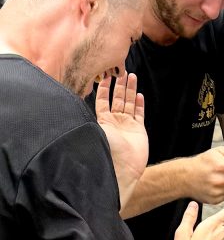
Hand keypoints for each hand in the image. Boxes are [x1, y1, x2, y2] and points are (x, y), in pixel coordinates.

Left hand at [96, 73, 147, 203]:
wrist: (121, 168)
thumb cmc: (104, 150)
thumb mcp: (91, 130)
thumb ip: (84, 117)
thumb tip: (67, 105)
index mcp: (103, 121)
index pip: (102, 101)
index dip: (104, 89)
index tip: (105, 77)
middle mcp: (115, 122)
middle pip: (117, 99)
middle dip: (120, 85)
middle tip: (122, 71)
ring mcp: (128, 126)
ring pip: (129, 103)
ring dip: (131, 90)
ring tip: (132, 76)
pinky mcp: (139, 131)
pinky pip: (140, 114)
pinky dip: (139, 104)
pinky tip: (139, 95)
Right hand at [186, 147, 223, 203]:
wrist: (185, 177)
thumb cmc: (203, 163)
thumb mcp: (217, 151)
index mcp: (220, 166)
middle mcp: (218, 180)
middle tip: (223, 172)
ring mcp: (216, 191)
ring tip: (218, 178)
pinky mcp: (214, 200)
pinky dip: (223, 191)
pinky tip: (215, 186)